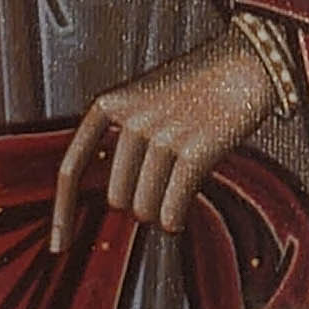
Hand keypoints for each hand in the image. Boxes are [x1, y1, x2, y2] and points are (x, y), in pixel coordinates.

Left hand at [50, 29, 278, 252]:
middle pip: (116, 198)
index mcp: (109, 104)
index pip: (72, 168)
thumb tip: (115, 198)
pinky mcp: (195, 151)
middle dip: (138, 199)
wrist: (248, 62)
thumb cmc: (198, 86)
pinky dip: (175, 219)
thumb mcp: (145, 99)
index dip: (62, 213)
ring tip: (180, 182)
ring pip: (144, 209)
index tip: (59, 247)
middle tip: (165, 178)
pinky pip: (172, 210)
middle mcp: (131, 120)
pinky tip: (181, 215)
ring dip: (161, 209)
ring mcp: (163, 135)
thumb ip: (123, 138)